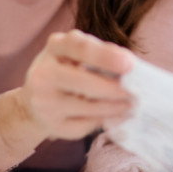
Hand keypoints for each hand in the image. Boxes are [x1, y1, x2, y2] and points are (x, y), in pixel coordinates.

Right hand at [18, 29, 134, 141]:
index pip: (78, 47)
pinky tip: (115, 115)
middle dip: (116, 88)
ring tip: (132, 104)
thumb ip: (102, 54)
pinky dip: (104, 119)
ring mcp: (44, 101)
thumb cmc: (67, 70)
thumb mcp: (78, 54)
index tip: (130, 64)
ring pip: (89, 107)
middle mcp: (43, 73)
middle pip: (85, 82)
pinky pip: (85, 125)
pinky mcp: (51, 124)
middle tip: (138, 92)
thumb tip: (131, 64)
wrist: (34, 101)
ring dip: (116, 106)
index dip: (105, 56)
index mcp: (54, 47)